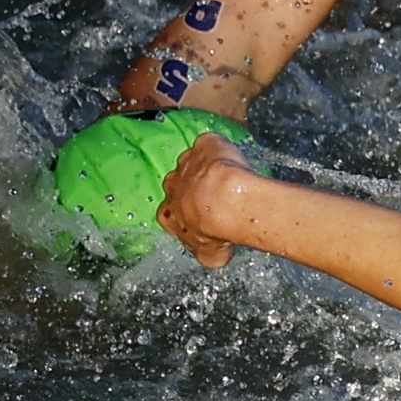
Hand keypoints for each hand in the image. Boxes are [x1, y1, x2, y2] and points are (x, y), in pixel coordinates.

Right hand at [159, 133, 257, 267]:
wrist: (225, 202)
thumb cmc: (215, 230)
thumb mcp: (210, 254)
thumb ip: (209, 253)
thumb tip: (216, 256)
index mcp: (168, 214)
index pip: (171, 212)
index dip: (187, 212)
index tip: (203, 215)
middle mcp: (172, 187)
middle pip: (179, 184)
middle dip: (195, 188)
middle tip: (218, 195)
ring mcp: (187, 163)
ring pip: (193, 163)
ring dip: (208, 168)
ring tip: (230, 177)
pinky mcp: (205, 145)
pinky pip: (209, 143)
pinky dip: (219, 147)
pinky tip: (232, 156)